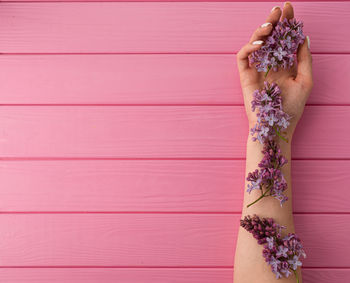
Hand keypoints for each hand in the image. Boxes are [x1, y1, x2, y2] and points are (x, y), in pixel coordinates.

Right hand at [237, 2, 312, 138]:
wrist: (276, 126)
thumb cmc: (291, 108)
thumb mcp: (305, 80)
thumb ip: (304, 58)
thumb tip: (304, 37)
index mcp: (284, 64)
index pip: (284, 39)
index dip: (286, 23)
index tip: (289, 8)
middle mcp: (269, 64)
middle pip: (269, 38)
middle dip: (274, 21)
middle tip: (278, 10)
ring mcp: (256, 69)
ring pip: (254, 44)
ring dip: (261, 31)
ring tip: (270, 25)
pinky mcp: (244, 76)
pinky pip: (242, 57)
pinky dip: (249, 47)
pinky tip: (260, 44)